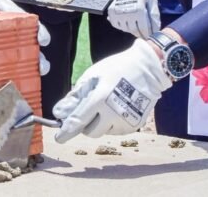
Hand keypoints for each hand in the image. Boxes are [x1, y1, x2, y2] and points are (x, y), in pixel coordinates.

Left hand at [52, 39, 168, 141]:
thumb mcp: (92, 76)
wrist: (148, 69)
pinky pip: (115, 130)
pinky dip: (112, 122)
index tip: (59, 138)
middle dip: (85, 124)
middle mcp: (113, 114)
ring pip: (103, 131)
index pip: (78, 121)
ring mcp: (125, 121)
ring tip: (107, 103)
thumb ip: (75, 96)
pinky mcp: (134, 125)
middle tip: (89, 109)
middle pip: (90, 132)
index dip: (66, 131)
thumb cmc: (116, 69)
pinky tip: (118, 107)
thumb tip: (59, 113)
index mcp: (100, 99)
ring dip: (100, 123)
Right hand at [107, 0, 159, 38]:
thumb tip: (156, 29)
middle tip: (143, 32)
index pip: (144, 29)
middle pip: (134, 31)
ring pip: (126, 29)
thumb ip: (154, 15)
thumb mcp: (152, 0)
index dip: (148, 34)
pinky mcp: (111, 11)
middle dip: (140, 33)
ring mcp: (118, 12)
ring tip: (135, 25)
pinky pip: (116, 25)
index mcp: (139, 10)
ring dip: (131, 29)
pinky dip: (121, 25)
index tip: (150, 36)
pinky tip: (127, 21)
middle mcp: (128, 13)